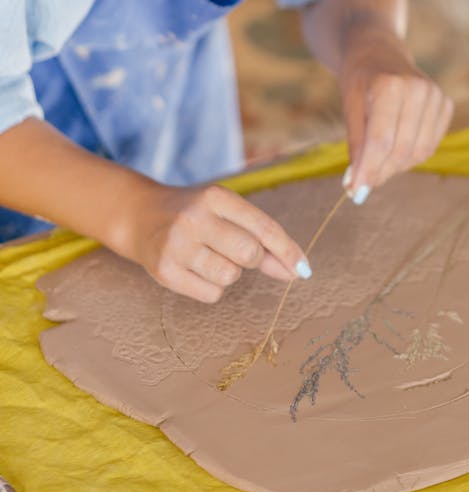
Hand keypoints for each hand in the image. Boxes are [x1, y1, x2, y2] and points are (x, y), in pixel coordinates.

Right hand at [112, 181, 310, 302]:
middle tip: (235, 250)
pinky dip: (212, 287)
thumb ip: (261, 237)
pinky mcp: (165, 272)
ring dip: (230, 272)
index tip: (304, 271)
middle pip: (250, 254)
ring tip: (209, 255)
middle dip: (253, 259)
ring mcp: (177, 245)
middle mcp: (195, 218)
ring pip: (231, 277)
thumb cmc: (196, 214)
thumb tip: (296, 270)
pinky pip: (211, 295)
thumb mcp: (226, 212)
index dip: (288, 250)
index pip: (263, 227)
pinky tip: (196, 269)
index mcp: (215, 196)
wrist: (140, 216)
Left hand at [339, 32, 453, 200]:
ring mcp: (436, 96)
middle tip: (363, 182)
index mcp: (390, 85)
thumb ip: (356, 146)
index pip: (381, 141)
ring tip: (377, 160)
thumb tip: (357, 186)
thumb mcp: (350, 108)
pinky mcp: (445, 104)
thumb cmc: (360, 80)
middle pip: (402, 150)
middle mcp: (419, 89)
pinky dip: (411, 155)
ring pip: (419, 152)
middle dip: (381, 172)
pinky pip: (430, 145)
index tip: (356, 192)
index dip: (369, 170)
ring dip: (396, 166)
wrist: (379, 50)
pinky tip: (395, 145)